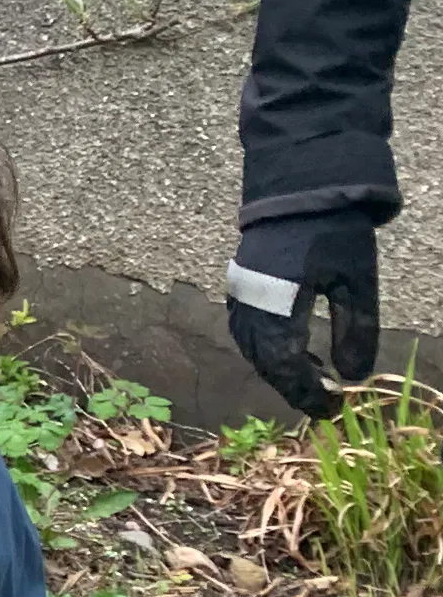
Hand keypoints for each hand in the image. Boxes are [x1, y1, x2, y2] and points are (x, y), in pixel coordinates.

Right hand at [228, 213, 379, 419]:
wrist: (300, 189)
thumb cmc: (332, 233)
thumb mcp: (356, 281)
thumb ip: (356, 330)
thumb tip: (354, 377)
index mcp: (277, 305)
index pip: (286, 365)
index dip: (308, 391)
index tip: (333, 407)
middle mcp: (249, 305)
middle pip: (264, 362)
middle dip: (293, 385)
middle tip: (324, 400)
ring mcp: (239, 295)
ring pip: (251, 349)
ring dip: (279, 368)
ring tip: (312, 377)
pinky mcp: (239, 286)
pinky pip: (245, 331)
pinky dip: (266, 349)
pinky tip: (291, 349)